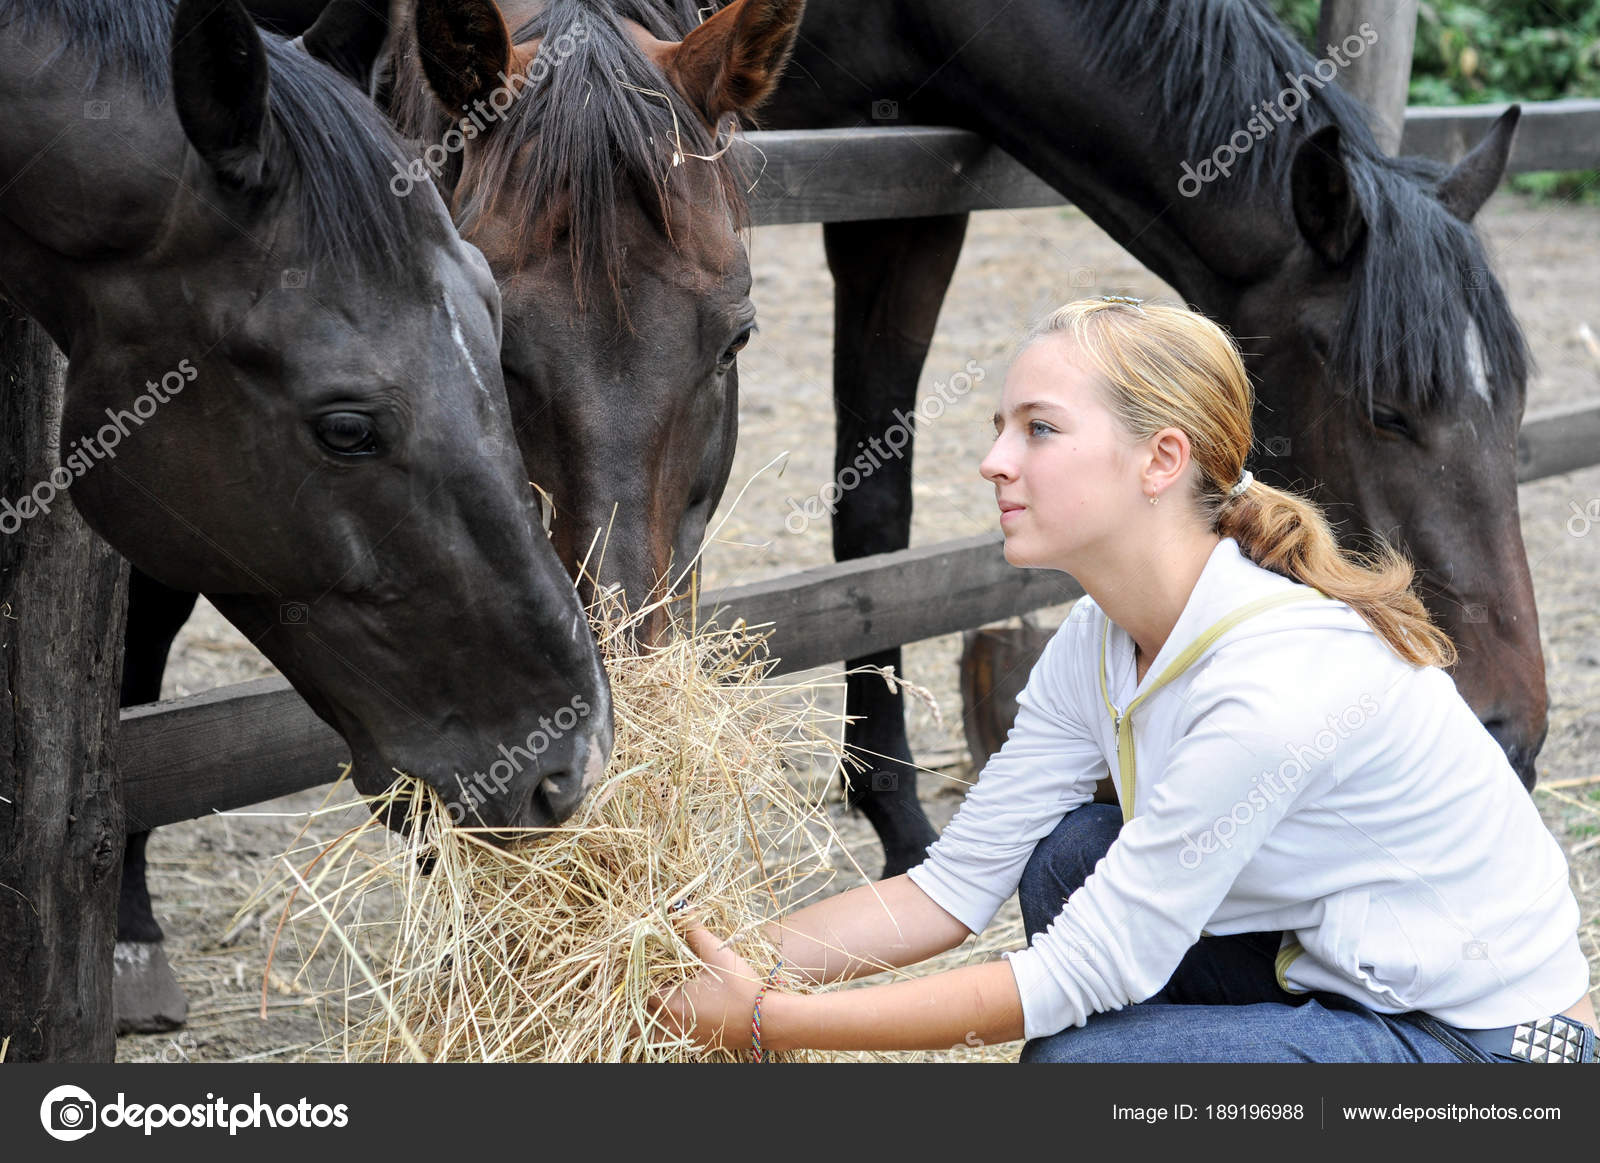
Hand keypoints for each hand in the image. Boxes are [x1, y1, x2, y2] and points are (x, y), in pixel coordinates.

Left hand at [648, 923, 765, 1053]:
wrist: (767, 1021)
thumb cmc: (741, 988)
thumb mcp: (717, 954)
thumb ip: (694, 930)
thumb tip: (679, 907)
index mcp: (671, 1003)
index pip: (639, 988)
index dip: (639, 973)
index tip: (647, 961)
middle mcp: (672, 1025)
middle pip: (642, 1012)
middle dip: (641, 994)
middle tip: (652, 976)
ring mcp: (684, 1038)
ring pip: (652, 1032)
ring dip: (651, 1016)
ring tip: (659, 998)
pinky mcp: (697, 1044)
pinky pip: (670, 1040)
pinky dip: (667, 1028)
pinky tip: (679, 1013)